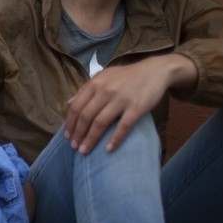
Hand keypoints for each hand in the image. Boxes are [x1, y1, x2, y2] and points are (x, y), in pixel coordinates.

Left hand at [64, 54, 196, 154]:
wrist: (155, 71)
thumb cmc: (126, 76)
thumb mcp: (103, 77)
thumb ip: (86, 90)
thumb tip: (69, 104)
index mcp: (95, 83)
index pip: (76, 107)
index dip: (70, 123)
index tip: (67, 137)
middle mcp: (105, 90)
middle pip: (86, 116)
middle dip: (78, 134)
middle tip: (75, 147)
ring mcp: (121, 99)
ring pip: (100, 123)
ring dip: (91, 139)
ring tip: (85, 151)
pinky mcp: (137, 107)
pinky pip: (123, 126)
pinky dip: (115, 139)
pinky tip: (108, 149)